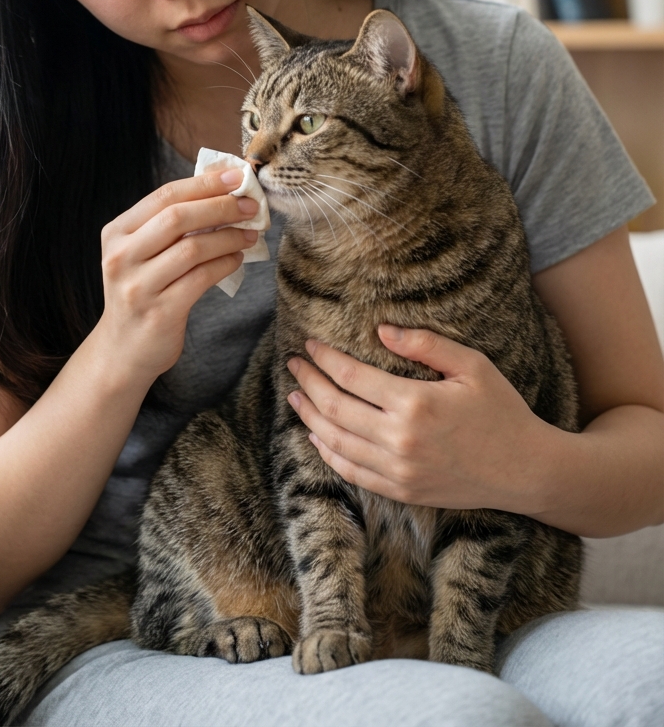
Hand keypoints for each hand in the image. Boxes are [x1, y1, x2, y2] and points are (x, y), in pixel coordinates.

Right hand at [99, 170, 259, 379]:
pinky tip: (237, 258)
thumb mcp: (141, 253)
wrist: (123, 349)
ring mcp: (138, 286)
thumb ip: (169, 226)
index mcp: (116, 233)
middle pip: (177, 218)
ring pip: (192, 248)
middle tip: (250, 205)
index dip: (203, 184)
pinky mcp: (159, 312)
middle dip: (220, 206)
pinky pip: (201, 278)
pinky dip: (225, 264)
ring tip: (249, 233)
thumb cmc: (141, 292)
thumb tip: (221, 192)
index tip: (235, 176)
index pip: (164, 196)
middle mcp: (121, 257)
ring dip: (229, 236)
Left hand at [286, 326, 550, 513]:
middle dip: (308, 383)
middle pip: (334, 408)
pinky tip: (316, 436)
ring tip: (295, 395)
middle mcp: (399, 439)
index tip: (310, 345)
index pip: (351, 377)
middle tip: (294, 364)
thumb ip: (425, 344)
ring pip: (335, 442)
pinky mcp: (401, 491)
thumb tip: (382, 329)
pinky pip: (351, 473)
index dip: (324, 359)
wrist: (526, 470)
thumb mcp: (472, 365)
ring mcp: (398, 470)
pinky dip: (328, 453)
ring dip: (309, 417)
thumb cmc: (501, 411)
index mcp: (415, 403)